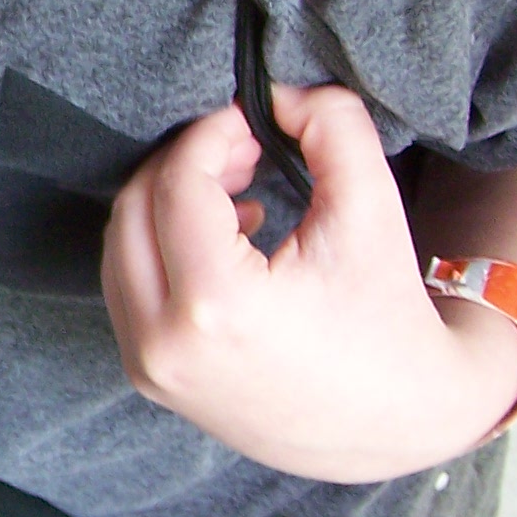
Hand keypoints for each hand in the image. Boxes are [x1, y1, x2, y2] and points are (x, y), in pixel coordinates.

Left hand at [102, 83, 516, 480]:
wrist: (395, 425)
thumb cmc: (387, 320)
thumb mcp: (372, 211)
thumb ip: (332, 127)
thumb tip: (278, 91)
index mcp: (217, 306)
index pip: (180, 182)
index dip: (212, 134)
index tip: (252, 118)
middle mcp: (166, 344)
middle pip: (135, 208)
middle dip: (186, 163)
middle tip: (245, 147)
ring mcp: (150, 368)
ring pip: (121, 248)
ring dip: (169, 204)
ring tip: (240, 192)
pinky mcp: (151, 380)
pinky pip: (129, 288)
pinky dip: (163, 249)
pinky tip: (228, 239)